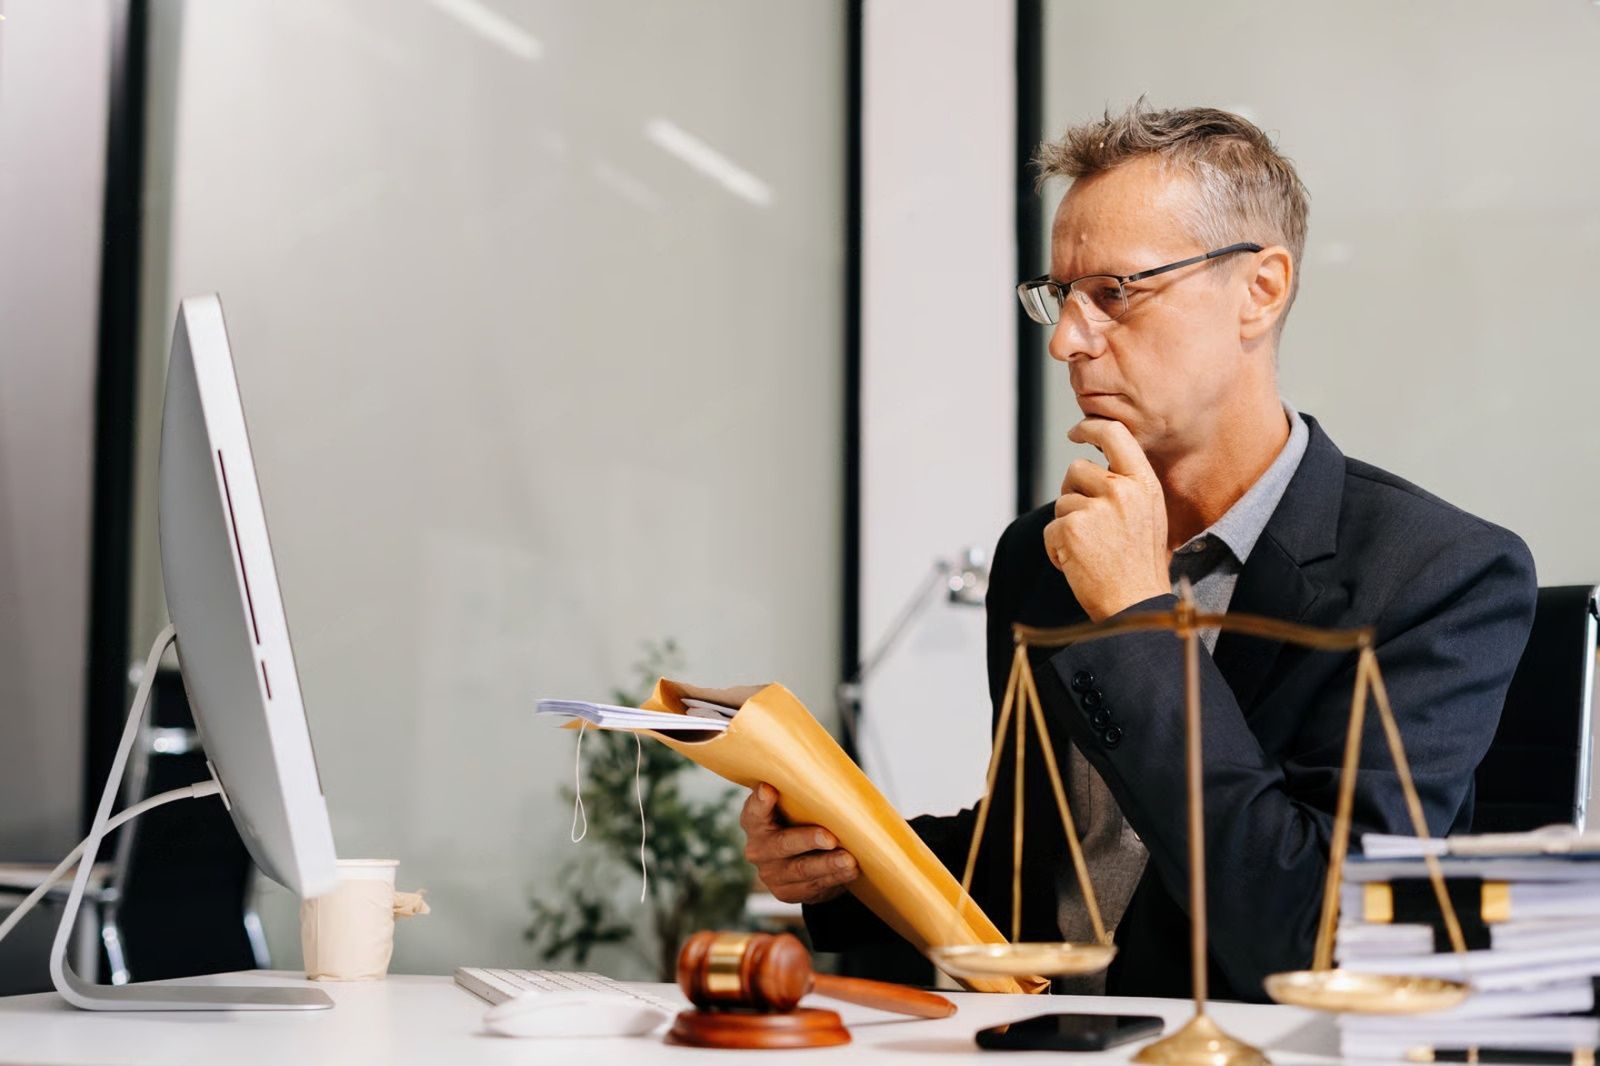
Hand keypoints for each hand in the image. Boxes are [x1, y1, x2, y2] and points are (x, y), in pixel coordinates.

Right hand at [740, 783, 858, 904]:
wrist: (798, 857)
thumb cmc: (798, 820)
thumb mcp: (793, 807)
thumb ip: (800, 796)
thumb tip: (832, 780)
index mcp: (754, 821)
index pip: (754, 811)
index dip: (760, 803)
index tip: (769, 790)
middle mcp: (758, 849)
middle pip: (782, 844)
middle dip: (808, 840)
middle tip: (830, 838)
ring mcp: (772, 874)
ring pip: (802, 869)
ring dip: (828, 865)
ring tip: (849, 860)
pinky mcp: (787, 892)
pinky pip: (814, 886)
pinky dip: (834, 879)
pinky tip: (849, 871)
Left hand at [1045, 417, 1170, 621]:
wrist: (1136, 605)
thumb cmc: (1140, 566)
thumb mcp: (1148, 515)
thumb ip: (1126, 487)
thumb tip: (1094, 467)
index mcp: (1143, 483)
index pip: (1115, 434)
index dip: (1091, 427)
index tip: (1077, 431)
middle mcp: (1121, 490)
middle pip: (1076, 469)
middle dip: (1073, 493)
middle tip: (1089, 526)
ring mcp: (1095, 508)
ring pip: (1062, 502)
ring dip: (1067, 526)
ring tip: (1091, 551)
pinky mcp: (1071, 528)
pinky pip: (1049, 529)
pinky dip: (1056, 549)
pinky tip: (1078, 563)